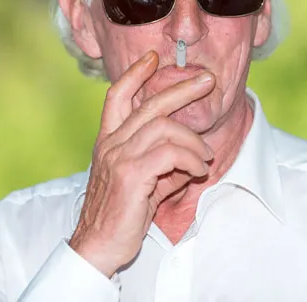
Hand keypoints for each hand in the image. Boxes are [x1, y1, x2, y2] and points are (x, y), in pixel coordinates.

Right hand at [69, 51, 215, 276]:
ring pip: (164, 127)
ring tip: (206, 157)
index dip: (135, 74)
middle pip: (149, 104)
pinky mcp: (130, 175)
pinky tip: (198, 170)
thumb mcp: (142, 182)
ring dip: (194, 140)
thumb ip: (162, 164)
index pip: (117, 96)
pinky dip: (191, 159)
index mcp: (109, 141)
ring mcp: (118, 158)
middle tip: (208, 80)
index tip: (153, 58)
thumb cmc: (121, 216)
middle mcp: (110, 144)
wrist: (98, 248)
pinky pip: (169, 153)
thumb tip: (192, 156)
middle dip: (182, 89)